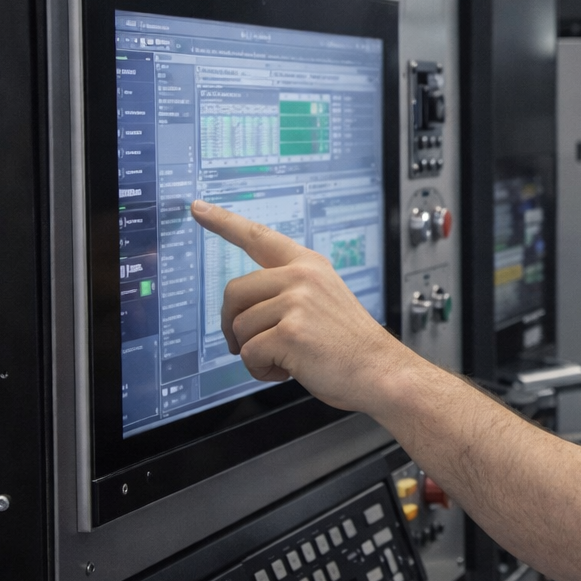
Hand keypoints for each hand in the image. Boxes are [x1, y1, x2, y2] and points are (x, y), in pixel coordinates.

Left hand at [190, 199, 407, 411]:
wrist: (381, 372)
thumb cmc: (351, 346)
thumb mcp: (324, 301)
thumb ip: (289, 293)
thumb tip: (244, 310)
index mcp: (309, 266)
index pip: (259, 236)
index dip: (224, 222)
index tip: (199, 208)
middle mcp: (302, 277)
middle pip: (234, 292)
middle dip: (232, 325)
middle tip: (246, 344)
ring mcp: (296, 302)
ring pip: (239, 327)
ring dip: (253, 352)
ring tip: (284, 359)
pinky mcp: (290, 332)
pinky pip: (249, 353)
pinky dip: (260, 370)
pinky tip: (287, 370)